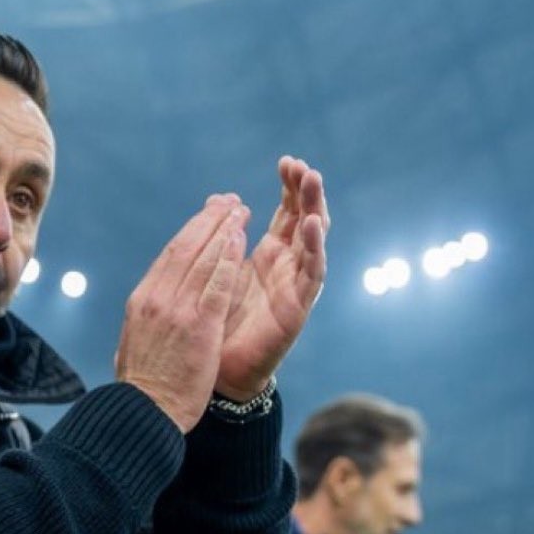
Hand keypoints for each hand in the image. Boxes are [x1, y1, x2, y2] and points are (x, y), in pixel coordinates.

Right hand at [115, 195, 248, 432]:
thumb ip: (147, 320)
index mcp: (142, 300)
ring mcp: (176, 310)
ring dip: (223, 230)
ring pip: (202, 258)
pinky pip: (216, 284)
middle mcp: (156, 298)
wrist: (142, 413)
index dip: (192, 232)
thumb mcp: (136, 342)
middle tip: (229, 202)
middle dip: (209, 221)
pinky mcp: (198, 325)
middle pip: (185, 247)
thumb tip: (148, 309)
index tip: (208, 217)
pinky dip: (228, 259)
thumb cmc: (143, 386)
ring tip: (240, 210)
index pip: (169, 257)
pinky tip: (240, 240)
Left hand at [214, 157, 328, 401]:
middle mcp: (289, 266)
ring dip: (315, 208)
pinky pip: (312, 273)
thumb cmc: (221, 322)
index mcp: (271, 255)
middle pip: (305, 219)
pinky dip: (314, 247)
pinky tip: (312, 224)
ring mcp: (296, 285)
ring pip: (314, 240)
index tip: (286, 161)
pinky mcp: (299, 307)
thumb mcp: (221, 270)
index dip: (289, 187)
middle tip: (301, 165)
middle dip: (305, 191)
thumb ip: (225, 238)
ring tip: (312, 181)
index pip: (287, 212)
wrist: (223, 371)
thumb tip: (217, 198)